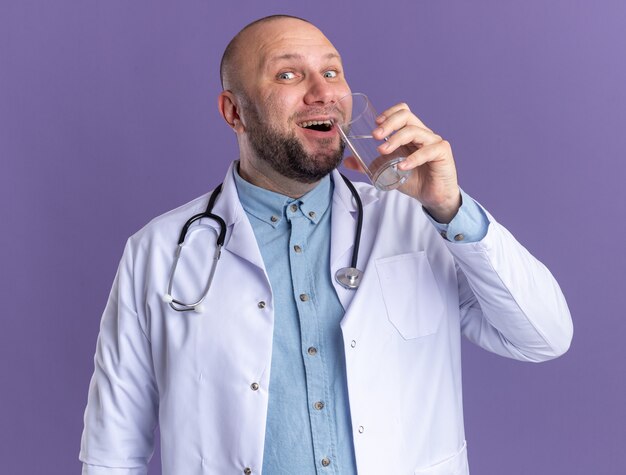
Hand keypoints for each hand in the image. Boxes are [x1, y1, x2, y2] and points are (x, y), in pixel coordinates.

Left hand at [344, 102, 460, 222]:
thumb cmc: (413, 180)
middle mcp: (423, 133)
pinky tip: (402, 166)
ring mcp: (434, 141)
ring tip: (382, 151)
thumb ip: (368, 165)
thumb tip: (348, 162)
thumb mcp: (387, 170)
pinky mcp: (443, 153)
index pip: (402, 112)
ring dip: (396, 139)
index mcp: (411, 133)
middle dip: (389, 124)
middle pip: (406, 116)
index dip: (389, 114)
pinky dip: (413, 158)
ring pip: (414, 131)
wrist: (432, 197)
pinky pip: (428, 150)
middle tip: (375, 136)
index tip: (375, 124)